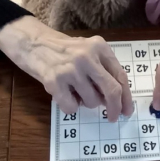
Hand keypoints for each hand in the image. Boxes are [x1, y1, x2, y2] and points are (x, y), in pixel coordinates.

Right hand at [0, 16, 132, 120]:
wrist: (33, 43)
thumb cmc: (63, 50)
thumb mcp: (88, 51)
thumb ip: (103, 69)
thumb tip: (116, 99)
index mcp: (99, 47)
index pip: (120, 76)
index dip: (126, 97)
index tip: (127, 110)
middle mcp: (87, 56)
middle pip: (111, 90)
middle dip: (115, 108)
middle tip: (113, 117)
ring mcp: (70, 69)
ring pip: (91, 101)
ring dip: (87, 103)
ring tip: (76, 91)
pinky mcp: (54, 81)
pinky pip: (71, 107)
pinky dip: (70, 107)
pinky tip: (63, 94)